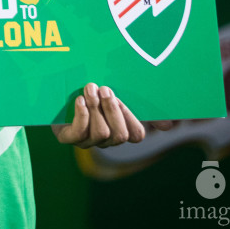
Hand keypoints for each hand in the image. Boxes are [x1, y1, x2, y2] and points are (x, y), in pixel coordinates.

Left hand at [51, 83, 173, 147]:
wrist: (58, 91)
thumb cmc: (92, 89)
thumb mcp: (116, 92)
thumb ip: (140, 102)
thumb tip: (171, 124)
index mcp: (121, 127)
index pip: (137, 134)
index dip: (132, 118)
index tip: (122, 98)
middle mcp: (107, 138)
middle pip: (120, 135)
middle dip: (113, 111)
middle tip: (105, 89)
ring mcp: (88, 140)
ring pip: (100, 133)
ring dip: (95, 108)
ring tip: (90, 88)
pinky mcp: (68, 137)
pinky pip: (78, 133)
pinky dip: (81, 115)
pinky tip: (79, 100)